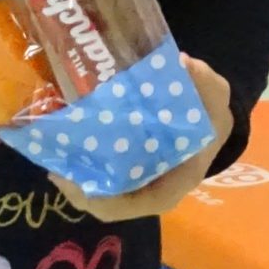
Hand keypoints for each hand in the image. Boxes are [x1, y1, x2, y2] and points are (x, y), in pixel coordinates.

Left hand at [50, 54, 233, 221]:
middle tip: (55, 166)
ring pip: (98, 191)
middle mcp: (150, 190)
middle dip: (78, 188)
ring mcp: (136, 183)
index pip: (132, 205)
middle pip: (106, 203)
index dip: (100, 200)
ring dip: (75, 176)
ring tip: (53, 154)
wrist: (212, 121)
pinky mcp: (125, 169)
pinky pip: (99, 175)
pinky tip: (66, 143)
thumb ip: (203, 81)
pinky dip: (81, 164)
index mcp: (173, 183)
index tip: (74, 180)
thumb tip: (184, 64)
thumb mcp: (216, 96)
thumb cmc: (210, 116)